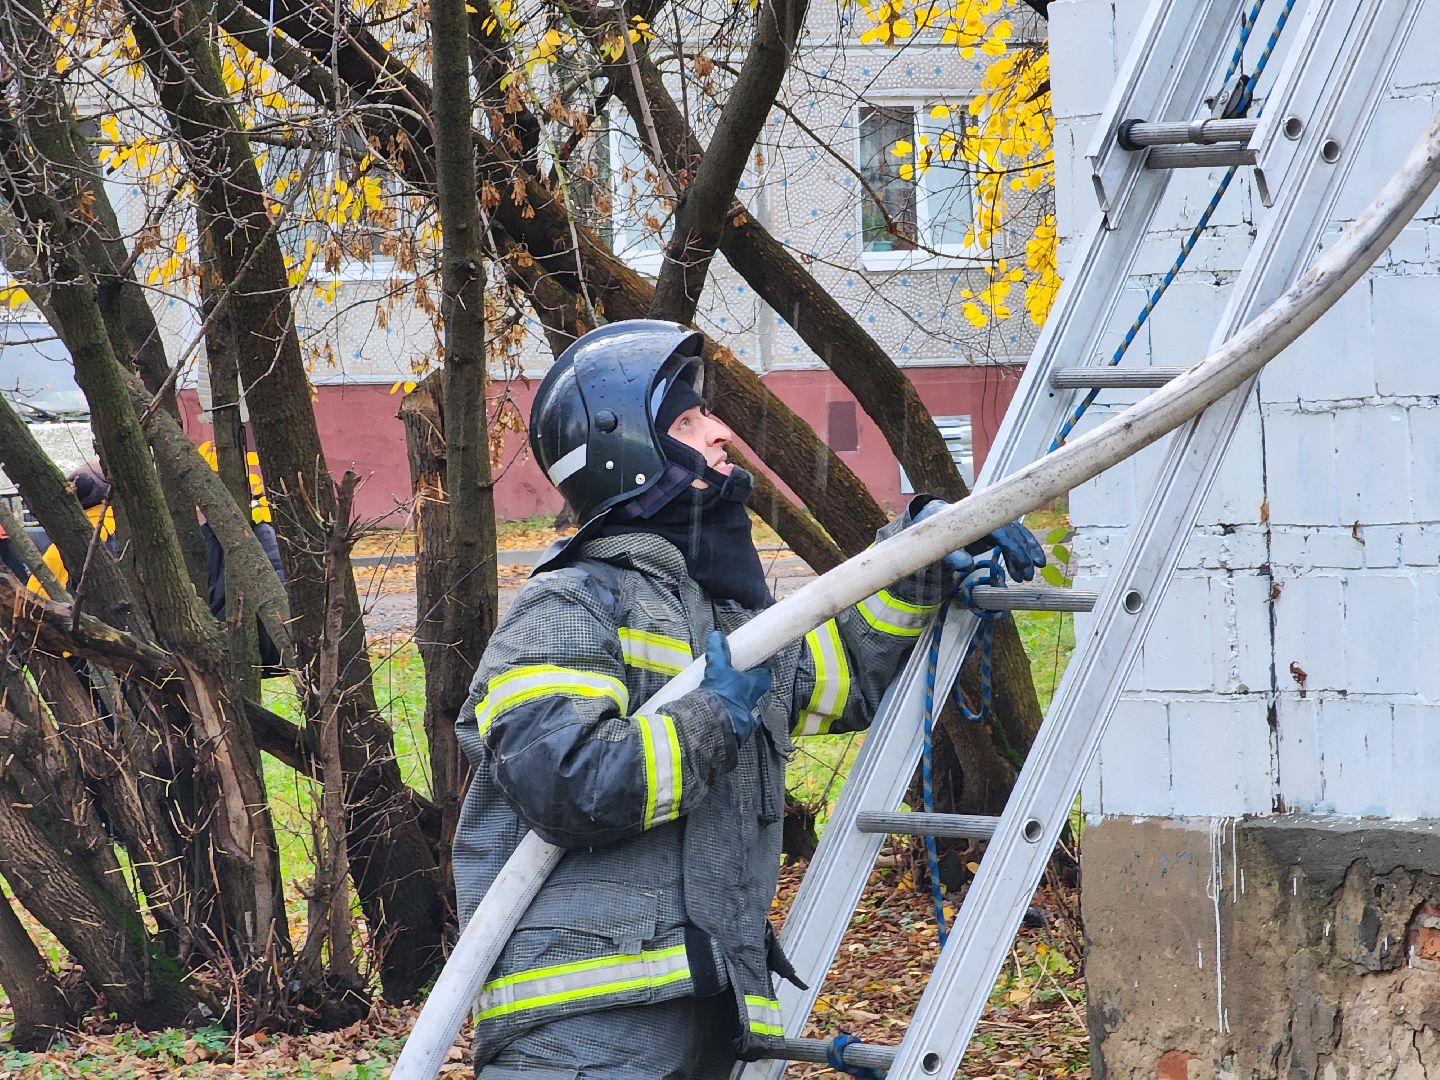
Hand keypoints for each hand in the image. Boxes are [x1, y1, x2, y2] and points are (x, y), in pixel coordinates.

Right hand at [699, 630, 771, 742]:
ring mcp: (753, 715)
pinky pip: (741, 716)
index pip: (765, 670)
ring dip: (741, 698)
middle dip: (747, 682)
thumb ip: (718, 651)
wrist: (714, 725)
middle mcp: (760, 699)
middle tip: (735, 676)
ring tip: (726, 693)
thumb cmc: (721, 693)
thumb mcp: (717, 668)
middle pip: (757, 687)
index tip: (751, 660)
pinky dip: (734, 712)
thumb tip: (716, 635)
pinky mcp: (743, 728)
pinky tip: (723, 709)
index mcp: (759, 682)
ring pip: (750, 702)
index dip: (759, 664)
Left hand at [912, 499, 1046, 581]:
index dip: (1013, 548)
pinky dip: (1026, 548)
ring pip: (1017, 534)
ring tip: (1029, 575)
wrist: (933, 518)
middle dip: (1022, 555)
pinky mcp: (996, 528)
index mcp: (976, 519)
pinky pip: (1015, 536)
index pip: (1001, 531)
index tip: (1022, 564)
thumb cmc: (936, 534)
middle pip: (1012, 533)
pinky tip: (1035, 562)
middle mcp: (989, 516)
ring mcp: (994, 521)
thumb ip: (951, 555)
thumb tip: (967, 565)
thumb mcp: (939, 546)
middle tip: (1026, 577)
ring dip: (1028, 552)